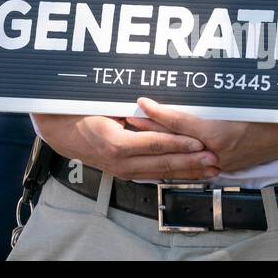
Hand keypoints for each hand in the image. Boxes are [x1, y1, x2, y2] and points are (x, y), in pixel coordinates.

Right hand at [32, 112, 217, 181]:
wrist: (63, 134)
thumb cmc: (82, 113)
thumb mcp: (103, 104)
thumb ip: (129, 107)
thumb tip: (153, 101)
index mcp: (116, 143)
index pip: (154, 144)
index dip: (178, 143)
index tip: (199, 142)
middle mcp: (121, 162)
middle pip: (163, 163)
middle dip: (191, 162)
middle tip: (214, 159)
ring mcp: (123, 171)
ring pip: (162, 173)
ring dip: (188, 172)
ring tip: (211, 170)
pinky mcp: (126, 174)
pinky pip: (155, 176)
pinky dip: (175, 175)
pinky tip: (191, 174)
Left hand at [127, 97, 277, 172]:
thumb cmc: (272, 110)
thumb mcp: (240, 100)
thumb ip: (210, 100)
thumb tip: (183, 90)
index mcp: (219, 133)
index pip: (178, 123)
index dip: (156, 112)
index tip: (140, 100)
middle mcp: (218, 152)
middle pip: (174, 139)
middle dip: (149, 127)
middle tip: (127, 115)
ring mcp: (222, 163)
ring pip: (183, 152)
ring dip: (160, 139)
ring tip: (139, 127)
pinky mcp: (228, 167)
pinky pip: (196, 161)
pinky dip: (178, 152)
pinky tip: (164, 146)